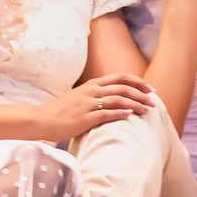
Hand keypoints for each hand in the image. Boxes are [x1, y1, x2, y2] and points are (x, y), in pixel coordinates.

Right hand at [37, 73, 153, 142]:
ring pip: (117, 100)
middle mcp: (92, 91)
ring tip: (148, 110)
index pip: (120, 77)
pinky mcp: (84, 118)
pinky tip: (130, 116)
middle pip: (122, 88)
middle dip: (141, 93)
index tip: (150, 88)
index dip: (137, 82)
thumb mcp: (80, 96)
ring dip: (135, 105)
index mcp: (92, 84)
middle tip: (154, 100)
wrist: (43, 119)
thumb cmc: (62, 110)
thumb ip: (95, 94)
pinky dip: (119, 114)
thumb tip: (113, 98)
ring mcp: (88, 104)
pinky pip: (105, 114)